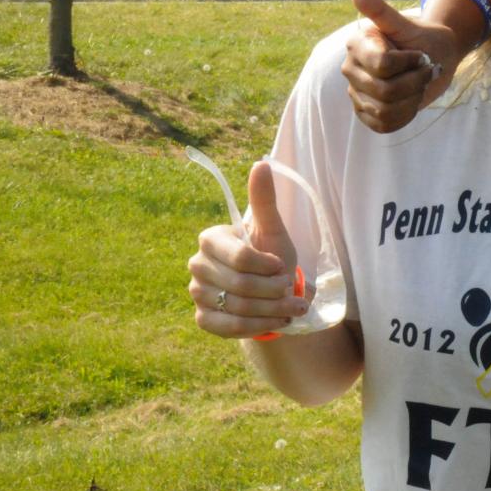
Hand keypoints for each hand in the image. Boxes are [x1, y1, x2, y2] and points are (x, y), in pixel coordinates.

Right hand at [188, 162, 305, 338]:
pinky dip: (258, 327)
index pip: (239, 258)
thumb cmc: (272, 256)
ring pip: (237, 308)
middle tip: (293, 291)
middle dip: (274, 292)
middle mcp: (197, 266)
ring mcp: (196, 293)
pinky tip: (277, 322)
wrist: (270, 292)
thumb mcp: (274, 229)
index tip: (282, 267)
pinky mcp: (203, 319)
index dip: (267, 267)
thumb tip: (262, 163)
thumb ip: (265, 200)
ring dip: (272, 311)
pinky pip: (229, 327)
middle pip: (240, 286)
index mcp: (211, 239)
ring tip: (294, 308)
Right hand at [342, 0, 457, 132]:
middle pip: (386, 91)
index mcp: (357, 44)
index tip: (420, 54)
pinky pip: (384, 125)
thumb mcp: (407, 24)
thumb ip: (380, 9)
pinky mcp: (366, 112)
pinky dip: (405, 115)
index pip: (383, 66)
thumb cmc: (424, 38)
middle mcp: (350, 68)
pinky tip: (411, 100)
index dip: (410, 64)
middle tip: (424, 70)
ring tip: (417, 84)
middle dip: (415, 82)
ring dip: (412, 99)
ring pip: (385, 111)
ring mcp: (356, 92)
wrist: (436, 58)